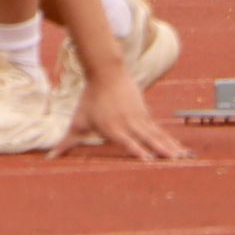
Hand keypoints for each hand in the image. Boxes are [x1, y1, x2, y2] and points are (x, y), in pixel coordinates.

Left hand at [48, 71, 191, 161]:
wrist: (106, 72)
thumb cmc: (90, 100)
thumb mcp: (77, 122)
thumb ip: (66, 143)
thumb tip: (50, 158)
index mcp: (113, 128)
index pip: (127, 142)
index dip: (138, 151)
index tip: (149, 161)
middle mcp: (128, 124)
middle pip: (148, 140)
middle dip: (162, 152)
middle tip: (176, 162)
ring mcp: (139, 119)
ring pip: (157, 136)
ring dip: (171, 148)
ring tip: (184, 158)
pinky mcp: (146, 115)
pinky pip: (159, 131)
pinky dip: (170, 141)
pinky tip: (181, 150)